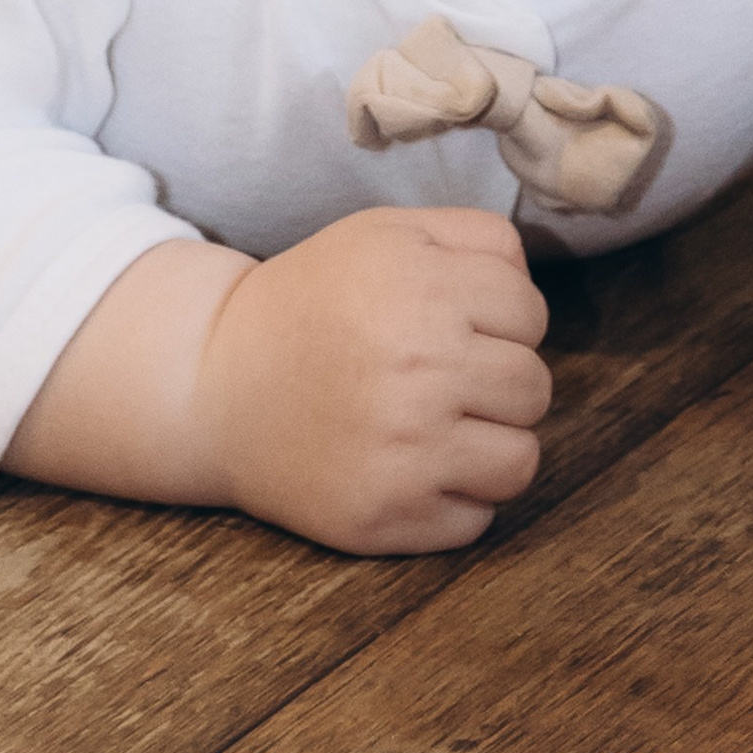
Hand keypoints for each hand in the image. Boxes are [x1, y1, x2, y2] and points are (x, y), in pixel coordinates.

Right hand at [2, 207, 553, 553]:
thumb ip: (476, 237)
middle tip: (439, 377)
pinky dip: (453, 499)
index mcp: (420, 287)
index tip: (451, 325)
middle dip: (496, 381)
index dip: (497, 318)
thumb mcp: (386, 233)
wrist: (218, 385)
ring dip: (488, 445)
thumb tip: (533, 283)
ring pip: (521, 460)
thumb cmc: (315, 302)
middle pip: (535, 388)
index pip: (531, 313)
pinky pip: (478, 519)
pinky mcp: (388, 517)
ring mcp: (405, 450)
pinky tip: (407, 467)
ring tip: (434, 426)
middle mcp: (418, 367)